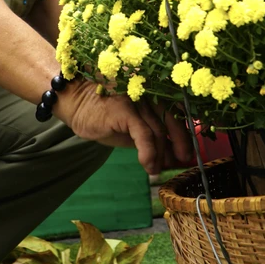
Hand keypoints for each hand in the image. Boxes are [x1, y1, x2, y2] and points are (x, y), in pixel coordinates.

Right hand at [55, 80, 192, 174]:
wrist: (76, 103)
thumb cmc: (104, 115)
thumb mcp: (132, 127)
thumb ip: (152, 137)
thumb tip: (172, 156)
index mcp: (153, 94)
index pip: (177, 113)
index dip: (185, 133)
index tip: (188, 152)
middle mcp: (149, 93)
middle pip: (172, 120)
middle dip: (181, 143)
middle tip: (183, 161)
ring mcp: (137, 100)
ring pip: (158, 131)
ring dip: (161, 155)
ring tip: (157, 170)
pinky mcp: (124, 110)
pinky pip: (143, 134)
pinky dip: (149, 152)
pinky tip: (148, 165)